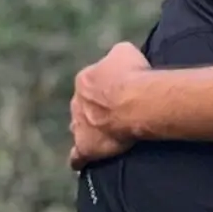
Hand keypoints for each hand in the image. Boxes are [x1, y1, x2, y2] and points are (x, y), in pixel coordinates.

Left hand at [69, 41, 150, 169]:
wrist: (135, 102)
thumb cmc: (133, 75)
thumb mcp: (125, 51)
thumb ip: (116, 56)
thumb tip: (118, 58)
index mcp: (84, 79)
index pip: (91, 83)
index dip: (106, 87)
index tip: (121, 91)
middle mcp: (77, 102)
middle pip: (83, 106)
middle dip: (95, 108)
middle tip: (117, 111)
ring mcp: (79, 126)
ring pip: (79, 128)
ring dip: (88, 129)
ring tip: (105, 134)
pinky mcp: (85, 147)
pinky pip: (77, 156)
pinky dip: (80, 158)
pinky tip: (85, 160)